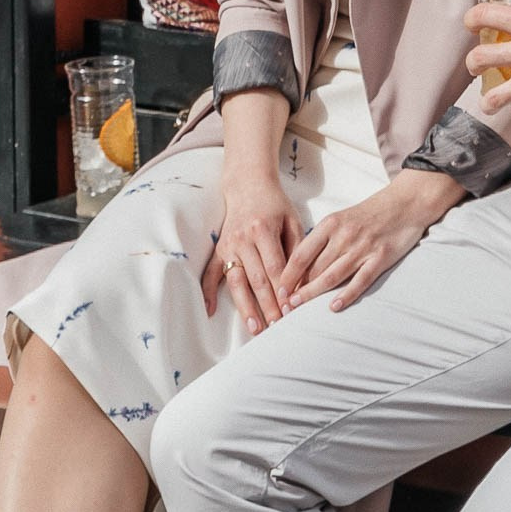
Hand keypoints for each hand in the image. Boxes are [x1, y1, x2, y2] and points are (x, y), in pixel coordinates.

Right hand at [201, 177, 303, 333]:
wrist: (248, 184)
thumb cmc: (275, 205)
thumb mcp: (292, 219)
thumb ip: (297, 248)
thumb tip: (302, 281)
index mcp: (263, 230)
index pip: (275, 267)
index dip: (283, 290)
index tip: (291, 310)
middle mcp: (243, 239)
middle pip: (257, 279)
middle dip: (268, 305)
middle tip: (278, 326)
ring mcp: (228, 245)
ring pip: (236, 281)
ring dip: (245, 306)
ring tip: (255, 327)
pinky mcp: (218, 250)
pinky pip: (210, 274)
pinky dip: (208, 292)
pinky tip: (210, 311)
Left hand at [278, 170, 463, 313]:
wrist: (406, 202)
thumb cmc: (371, 213)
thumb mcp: (342, 218)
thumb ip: (323, 240)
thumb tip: (301, 267)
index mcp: (331, 223)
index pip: (301, 253)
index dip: (287, 274)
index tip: (277, 290)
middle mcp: (344, 235)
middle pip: (314, 268)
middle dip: (296, 289)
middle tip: (282, 307)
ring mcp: (363, 247)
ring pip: (332, 276)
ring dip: (312, 294)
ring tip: (297, 309)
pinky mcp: (381, 257)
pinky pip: (360, 280)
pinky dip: (346, 294)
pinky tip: (334, 307)